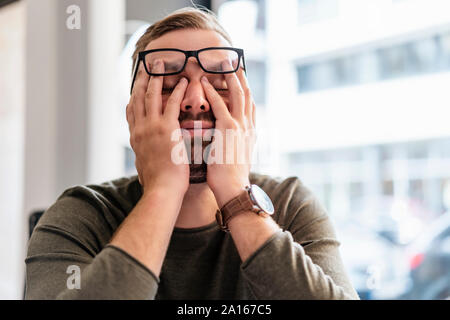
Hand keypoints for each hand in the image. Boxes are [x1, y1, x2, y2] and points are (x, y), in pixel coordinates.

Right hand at [127, 60, 189, 194]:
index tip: (137, 85)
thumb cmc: (157, 183)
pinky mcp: (166, 129)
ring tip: (162, 64)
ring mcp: (151, 128)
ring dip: (157, 77)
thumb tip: (145, 161)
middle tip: (146, 66)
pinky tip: (183, 82)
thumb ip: (145, 158)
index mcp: (135, 138)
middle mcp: (140, 129)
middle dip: (142, 79)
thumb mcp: (144, 167)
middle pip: (138, 98)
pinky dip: (177, 91)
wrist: (162, 190)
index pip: (131, 111)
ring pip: (151, 96)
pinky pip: (172, 104)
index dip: (134, 95)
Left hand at [201, 68, 255, 207]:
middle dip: (241, 78)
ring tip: (223, 64)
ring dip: (230, 77)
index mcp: (250, 133)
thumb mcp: (236, 158)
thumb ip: (233, 145)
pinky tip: (205, 82)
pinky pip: (220, 105)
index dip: (246, 91)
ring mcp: (240, 126)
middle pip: (247, 95)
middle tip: (235, 63)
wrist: (234, 188)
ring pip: (237, 94)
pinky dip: (213, 92)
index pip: (250, 106)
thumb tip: (227, 141)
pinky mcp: (228, 129)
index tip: (241, 79)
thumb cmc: (231, 178)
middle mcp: (248, 126)